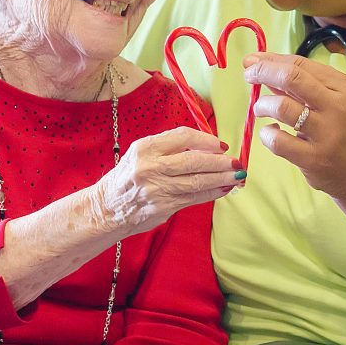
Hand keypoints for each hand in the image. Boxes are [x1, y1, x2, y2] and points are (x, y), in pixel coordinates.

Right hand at [92, 127, 243, 236]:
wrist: (107, 208)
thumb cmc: (129, 177)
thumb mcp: (142, 153)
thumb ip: (170, 147)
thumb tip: (207, 147)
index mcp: (145, 148)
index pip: (183, 137)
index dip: (206, 140)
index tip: (220, 145)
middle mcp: (151, 167)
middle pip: (194, 161)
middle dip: (220, 162)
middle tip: (236, 161)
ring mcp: (158, 189)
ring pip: (198, 181)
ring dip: (222, 178)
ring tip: (238, 175)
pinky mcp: (164, 207)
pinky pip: (195, 197)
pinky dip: (213, 192)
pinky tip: (225, 188)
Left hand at [243, 52, 345, 199]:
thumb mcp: (335, 100)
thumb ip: (304, 85)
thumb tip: (264, 65)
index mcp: (345, 87)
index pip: (301, 64)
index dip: (272, 59)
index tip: (254, 60)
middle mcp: (338, 107)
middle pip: (292, 78)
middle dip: (263, 71)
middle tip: (249, 75)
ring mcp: (327, 134)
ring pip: (282, 107)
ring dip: (263, 105)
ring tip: (261, 109)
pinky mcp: (314, 159)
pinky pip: (278, 141)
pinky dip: (267, 134)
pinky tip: (271, 133)